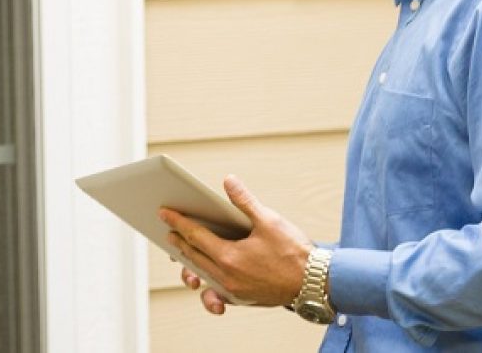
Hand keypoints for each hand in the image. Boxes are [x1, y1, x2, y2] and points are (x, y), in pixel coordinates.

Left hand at [158, 175, 313, 314]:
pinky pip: (219, 294)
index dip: (177, 222)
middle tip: (168, 229)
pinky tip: (205, 281)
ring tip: (182, 253)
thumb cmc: (295, 252)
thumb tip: (229, 181)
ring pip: (203, 275)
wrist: (318, 284)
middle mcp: (227, 277)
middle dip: (179, 241)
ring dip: (190, 263)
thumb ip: (245, 201)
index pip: (195, 236)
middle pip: (194, 256)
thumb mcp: (269, 221)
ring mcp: (235, 291)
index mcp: (229, 257)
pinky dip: (209, 287)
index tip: (163, 213)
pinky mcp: (244, 300)